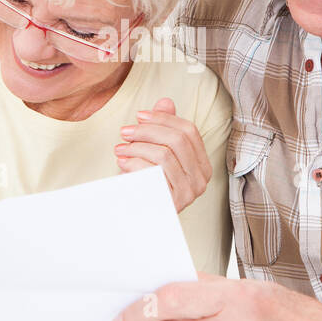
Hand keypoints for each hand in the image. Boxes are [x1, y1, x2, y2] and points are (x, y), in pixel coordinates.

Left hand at [114, 97, 211, 212]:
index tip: (139, 115)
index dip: (164, 119)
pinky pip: (154, 172)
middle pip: (178, 140)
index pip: (189, 130)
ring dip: (137, 147)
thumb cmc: (146, 183)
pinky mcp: (174, 203)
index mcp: (201, 164)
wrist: (137, 218)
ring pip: (165, 154)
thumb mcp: (155, 152)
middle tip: (125, 131)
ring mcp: (190, 192)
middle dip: (147, 131)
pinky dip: (135, 163)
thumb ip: (163, 128)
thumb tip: (165, 101)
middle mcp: (201, 179)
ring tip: (120, 148)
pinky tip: (122, 163)